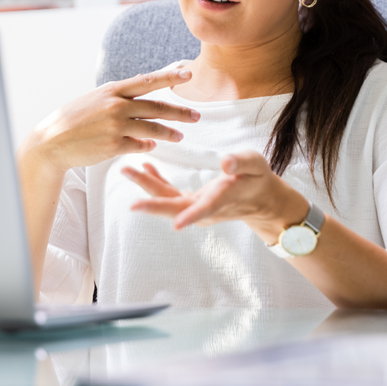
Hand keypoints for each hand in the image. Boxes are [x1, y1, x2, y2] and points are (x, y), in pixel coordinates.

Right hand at [24, 68, 200, 172]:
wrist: (53, 141)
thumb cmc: (75, 119)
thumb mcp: (96, 98)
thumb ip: (120, 95)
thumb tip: (143, 86)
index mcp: (112, 90)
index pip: (147, 81)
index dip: (169, 77)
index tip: (188, 74)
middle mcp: (116, 106)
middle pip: (156, 108)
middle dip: (180, 112)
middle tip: (196, 115)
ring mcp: (115, 126)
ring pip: (153, 129)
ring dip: (169, 133)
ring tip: (180, 136)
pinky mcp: (113, 145)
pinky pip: (139, 146)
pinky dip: (147, 146)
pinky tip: (151, 146)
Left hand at [121, 152, 307, 236]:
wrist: (259, 199)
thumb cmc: (257, 178)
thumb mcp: (256, 164)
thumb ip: (242, 162)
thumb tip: (226, 161)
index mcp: (223, 199)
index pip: (206, 209)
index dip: (192, 216)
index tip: (177, 224)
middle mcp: (205, 208)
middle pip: (176, 209)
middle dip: (153, 205)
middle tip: (132, 204)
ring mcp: (196, 207)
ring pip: (168, 200)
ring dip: (147, 187)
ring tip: (127, 170)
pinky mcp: (191, 202)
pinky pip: (169, 194)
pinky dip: (156, 181)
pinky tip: (145, 168)